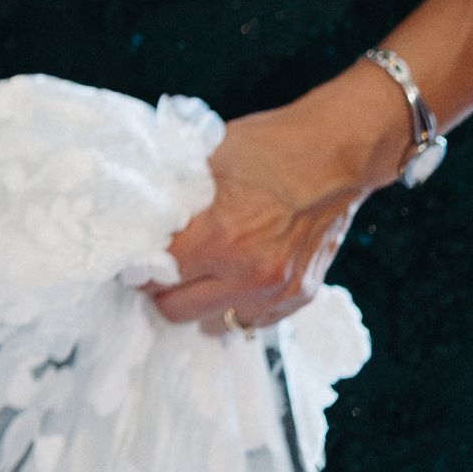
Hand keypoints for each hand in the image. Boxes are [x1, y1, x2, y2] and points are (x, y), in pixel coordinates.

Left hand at [146, 71, 406, 330]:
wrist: (336, 154)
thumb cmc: (269, 148)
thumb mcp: (206, 159)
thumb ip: (171, 195)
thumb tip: (136, 216)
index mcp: (220, 236)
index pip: (154, 276)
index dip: (138, 266)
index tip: (136, 258)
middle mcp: (249, 273)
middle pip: (177, 310)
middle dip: (162, 290)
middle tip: (161, 269)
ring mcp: (277, 290)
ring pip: (213, 323)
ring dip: (199, 303)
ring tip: (197, 275)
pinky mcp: (300, 296)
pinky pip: (252, 321)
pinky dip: (235, 306)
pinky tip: (231, 279)